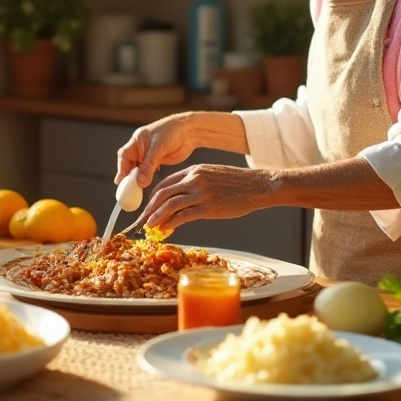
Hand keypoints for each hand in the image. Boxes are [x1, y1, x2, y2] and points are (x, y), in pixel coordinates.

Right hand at [114, 113, 201, 189]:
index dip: (121, 169)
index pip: (124, 156)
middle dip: (128, 177)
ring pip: (139, 169)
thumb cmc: (172, 132)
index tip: (121, 182)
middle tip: (128, 190)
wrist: (190, 131)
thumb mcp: (158, 148)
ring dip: (138, 179)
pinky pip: (149, 171)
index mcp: (137, 140)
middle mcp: (141, 148)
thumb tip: (140, 182)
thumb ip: (148, 165)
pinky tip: (148, 184)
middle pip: (130, 164)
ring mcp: (150, 155)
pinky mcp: (158, 160)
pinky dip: (147, 178)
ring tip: (137, 191)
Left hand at [127, 164, 275, 232]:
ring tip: (150, 226)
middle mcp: (194, 179)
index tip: (149, 207)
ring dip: (157, 217)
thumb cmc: (237, 183)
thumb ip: (195, 183)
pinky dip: (172, 223)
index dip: (153, 196)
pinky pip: (184, 216)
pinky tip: (167, 229)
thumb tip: (180, 198)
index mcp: (194, 170)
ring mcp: (201, 193)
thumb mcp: (212, 175)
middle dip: (150, 208)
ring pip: (170, 205)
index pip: (165, 182)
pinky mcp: (209, 207)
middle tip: (143, 219)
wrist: (257, 186)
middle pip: (163, 193)